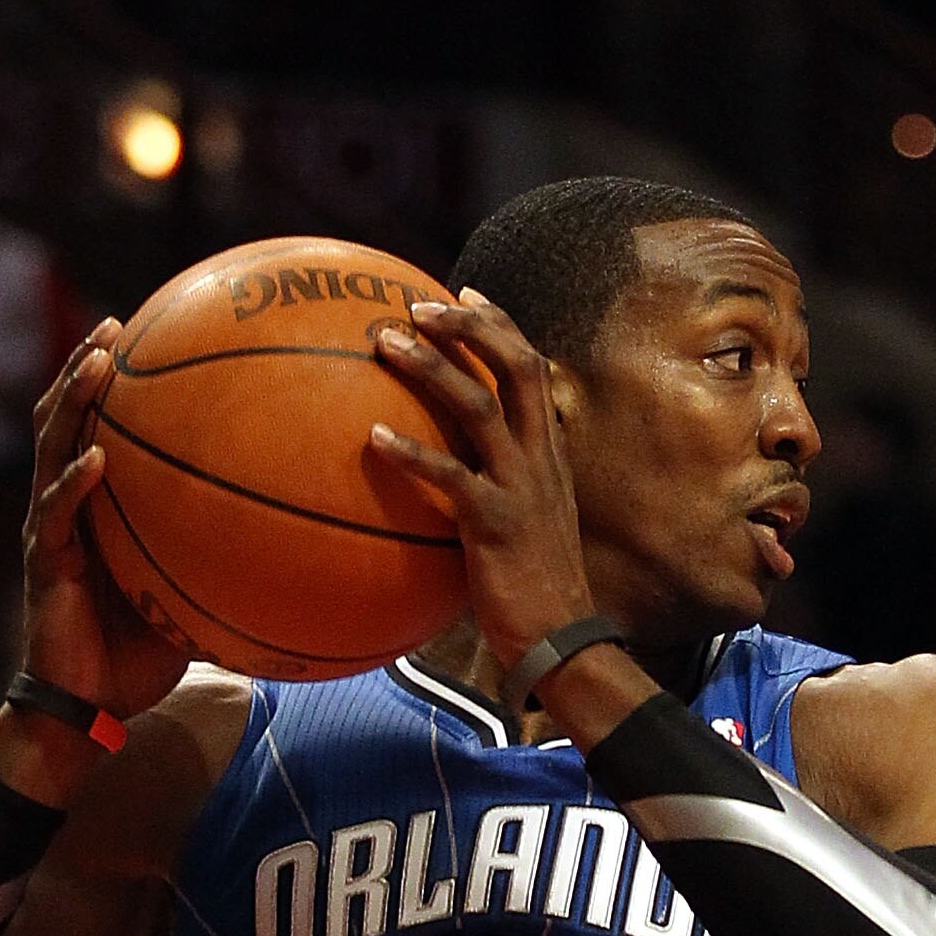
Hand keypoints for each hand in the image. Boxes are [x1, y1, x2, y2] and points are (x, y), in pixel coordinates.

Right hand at [21, 327, 192, 718]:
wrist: (89, 710)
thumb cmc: (139, 659)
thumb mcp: (190, 600)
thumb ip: (223, 564)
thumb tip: (297, 551)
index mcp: (93, 509)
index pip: (96, 429)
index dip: (111, 384)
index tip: (145, 335)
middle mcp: (64, 508)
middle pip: (64, 418)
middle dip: (85, 366)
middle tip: (116, 326)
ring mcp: (49, 531)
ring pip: (51, 448)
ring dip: (72, 400)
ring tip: (98, 362)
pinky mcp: (44, 564)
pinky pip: (57, 514)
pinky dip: (75, 483)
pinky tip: (96, 459)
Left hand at [369, 292, 595, 671]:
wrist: (562, 641)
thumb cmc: (535, 590)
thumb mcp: (528, 523)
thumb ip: (500, 484)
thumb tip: (457, 470)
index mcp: (548, 453)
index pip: (531, 368)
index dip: (499, 326)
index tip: (463, 295)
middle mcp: (539, 459)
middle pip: (515, 367)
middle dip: (469, 327)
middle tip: (417, 305)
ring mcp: (521, 489)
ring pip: (480, 407)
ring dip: (431, 369)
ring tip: (385, 343)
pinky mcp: (495, 524)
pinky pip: (450, 477)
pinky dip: (411, 452)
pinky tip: (373, 436)